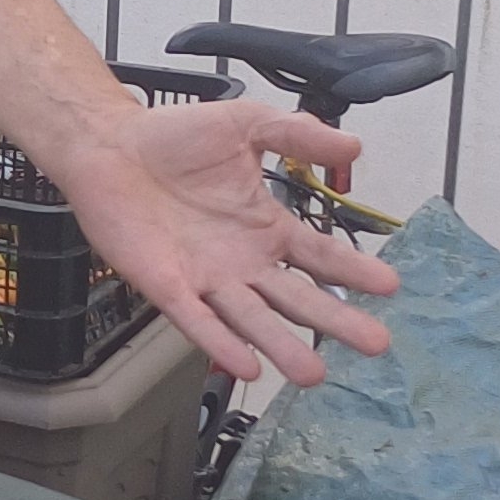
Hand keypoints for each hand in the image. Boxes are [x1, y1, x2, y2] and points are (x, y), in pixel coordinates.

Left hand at [57, 103, 396, 387]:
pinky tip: (247, 366)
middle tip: (375, 343)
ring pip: (251, 320)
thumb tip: (354, 147)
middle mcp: (241, 260)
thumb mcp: (247, 125)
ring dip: (282, 346)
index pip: (319, 256)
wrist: (110, 145)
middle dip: (335, 321)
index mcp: (265, 227)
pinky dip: (220, 343)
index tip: (389, 286)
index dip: (353, 271)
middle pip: (296, 299)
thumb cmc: (173, 137)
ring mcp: (205, 277)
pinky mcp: (166, 286)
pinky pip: (197, 320)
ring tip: (314, 374)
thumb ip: (299, 135)